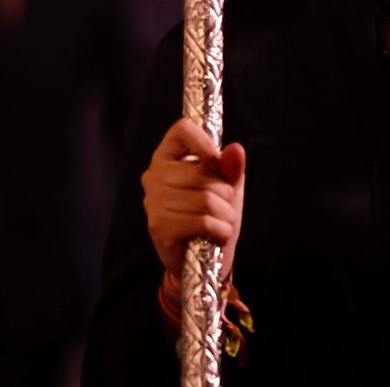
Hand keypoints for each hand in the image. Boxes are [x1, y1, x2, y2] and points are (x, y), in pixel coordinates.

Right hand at [142, 118, 246, 298]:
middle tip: (224, 207)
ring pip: (206, 199)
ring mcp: (153, 201)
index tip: (216, 159)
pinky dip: (219, 230)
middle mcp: (154, 175)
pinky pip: (202, 220)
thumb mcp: (227, 187)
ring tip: (221, 223)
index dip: (204, 140)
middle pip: (203, 172)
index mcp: (167, 156)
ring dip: (226, 215)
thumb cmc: (212, 215)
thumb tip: (236, 150)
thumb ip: (231, 168)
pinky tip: (216, 235)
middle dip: (225, 194)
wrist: (201, 261)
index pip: (182, 129)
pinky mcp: (159, 226)